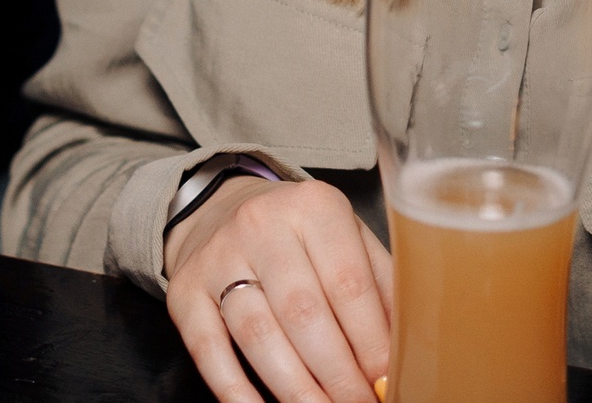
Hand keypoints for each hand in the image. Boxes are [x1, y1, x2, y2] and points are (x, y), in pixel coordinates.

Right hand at [163, 175, 392, 402]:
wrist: (222, 209)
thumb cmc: (300, 236)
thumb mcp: (347, 238)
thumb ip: (379, 286)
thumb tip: (406, 352)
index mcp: (314, 207)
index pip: (349, 285)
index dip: (370, 343)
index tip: (386, 381)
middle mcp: (261, 224)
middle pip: (304, 314)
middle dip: (338, 374)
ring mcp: (217, 257)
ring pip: (258, 334)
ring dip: (295, 388)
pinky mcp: (184, 292)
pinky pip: (208, 350)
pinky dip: (235, 390)